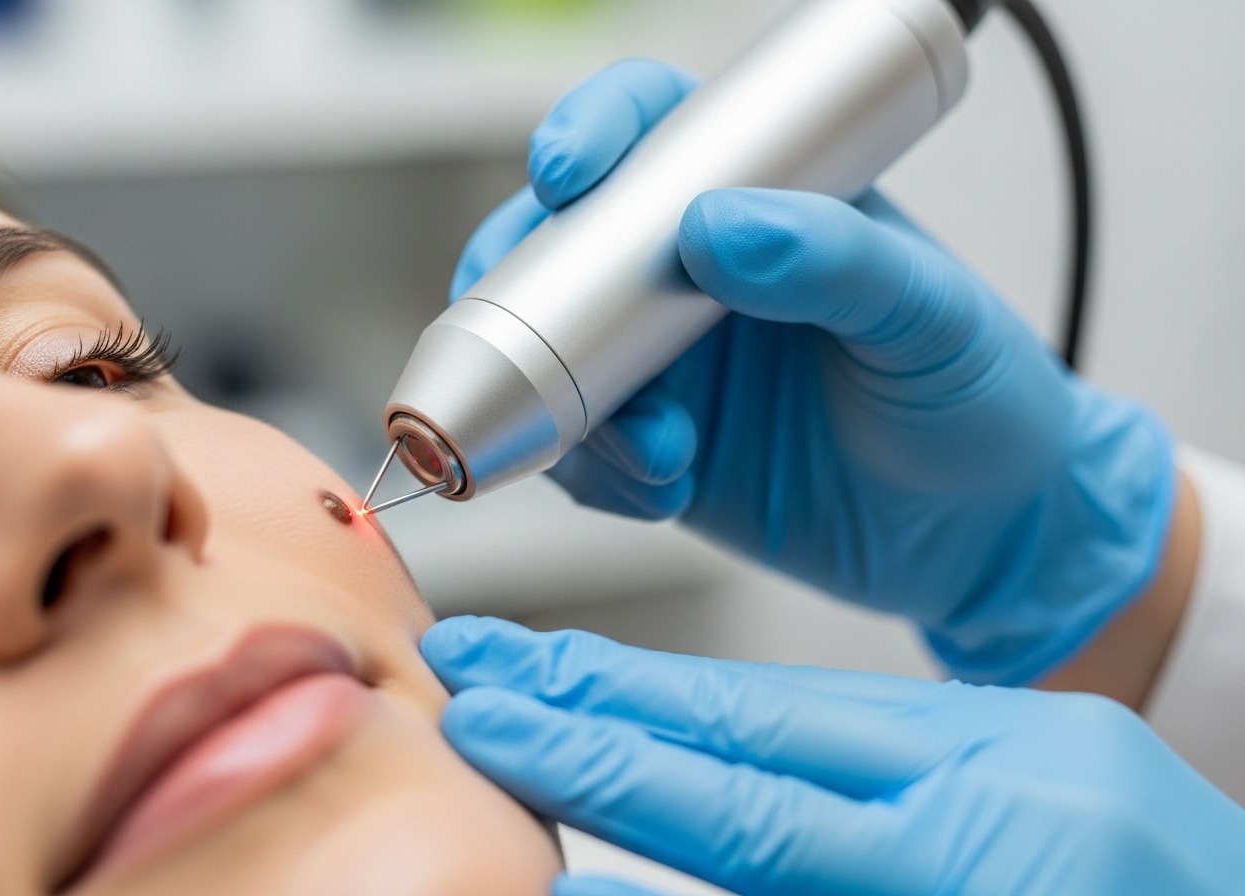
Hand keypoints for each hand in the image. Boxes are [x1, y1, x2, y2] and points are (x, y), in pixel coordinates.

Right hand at [423, 616, 1244, 895]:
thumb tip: (595, 888)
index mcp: (982, 874)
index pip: (744, 806)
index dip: (604, 762)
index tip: (498, 725)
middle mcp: (1015, 785)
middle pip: (758, 723)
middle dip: (605, 690)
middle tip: (490, 661)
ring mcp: (1044, 746)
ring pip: (807, 700)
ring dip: (665, 690)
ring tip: (555, 671)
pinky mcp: (1056, 733)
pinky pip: (874, 712)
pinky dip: (764, 711)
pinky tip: (684, 703)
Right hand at [453, 59, 1174, 684]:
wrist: (983, 539)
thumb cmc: (979, 401)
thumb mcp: (933, 317)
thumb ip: (838, 262)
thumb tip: (722, 228)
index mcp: (763, 202)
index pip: (655, 135)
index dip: (592, 135)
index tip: (568, 175)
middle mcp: (694, 277)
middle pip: (560, 248)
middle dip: (529, 295)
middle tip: (553, 349)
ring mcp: (667, 367)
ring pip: (551, 360)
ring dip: (575, 407)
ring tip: (663, 452)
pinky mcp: (656, 450)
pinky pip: (581, 453)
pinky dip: (598, 474)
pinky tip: (664, 489)